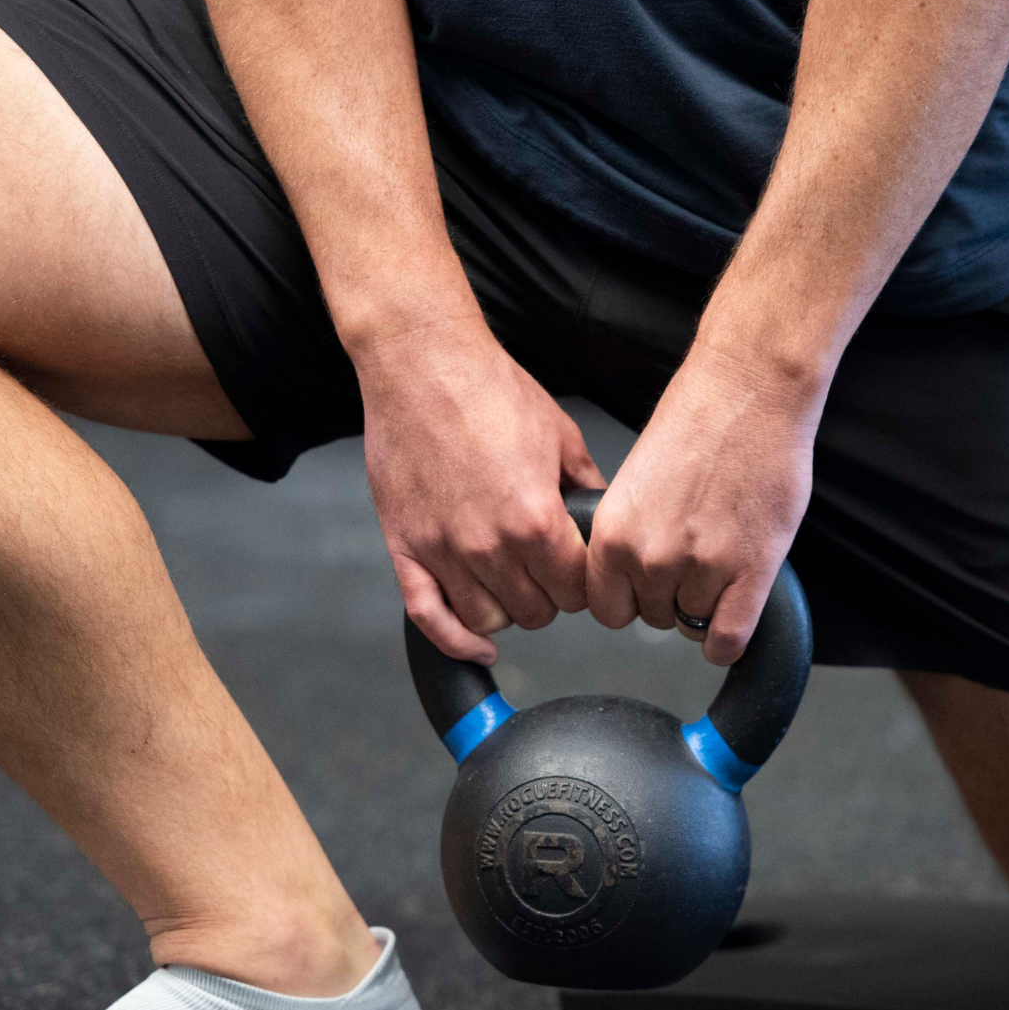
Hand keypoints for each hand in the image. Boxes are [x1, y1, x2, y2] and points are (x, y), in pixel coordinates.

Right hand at [359, 320, 605, 664]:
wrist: (422, 364)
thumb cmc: (488, 388)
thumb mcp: (560, 434)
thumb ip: (586, 485)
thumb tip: (602, 516)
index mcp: (536, 519)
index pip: (577, 590)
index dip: (584, 583)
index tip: (579, 572)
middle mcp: (490, 545)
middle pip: (536, 612)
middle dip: (548, 597)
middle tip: (546, 573)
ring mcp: (444, 551)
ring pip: (487, 620)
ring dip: (506, 610)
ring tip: (511, 585)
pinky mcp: (406, 547)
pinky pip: (429, 617)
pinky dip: (455, 642)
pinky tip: (477, 645)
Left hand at [586, 345, 821, 665]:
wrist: (748, 392)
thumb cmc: (698, 422)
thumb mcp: (636, 483)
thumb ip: (630, 535)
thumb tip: (632, 576)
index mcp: (613, 534)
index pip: (606, 608)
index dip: (630, 599)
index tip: (645, 588)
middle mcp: (650, 557)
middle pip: (653, 618)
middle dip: (672, 597)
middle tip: (694, 558)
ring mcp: (701, 568)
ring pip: (692, 625)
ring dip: (706, 606)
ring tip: (721, 560)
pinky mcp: (750, 572)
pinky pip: (728, 638)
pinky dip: (727, 640)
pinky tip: (730, 622)